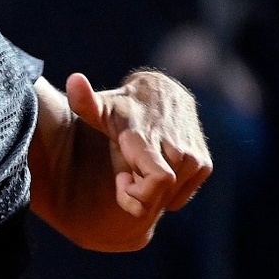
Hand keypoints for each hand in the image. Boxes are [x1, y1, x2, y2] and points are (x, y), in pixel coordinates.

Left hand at [66, 70, 212, 218]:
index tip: (121, 178)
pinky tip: (154, 172)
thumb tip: (74, 80)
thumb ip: (85, 101)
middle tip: (126, 174)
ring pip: (169, 199)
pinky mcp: (204, 165)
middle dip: (138, 195)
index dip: (136, 194)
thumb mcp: (101, 107)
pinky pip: (179, 198)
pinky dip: (166, 194)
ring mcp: (194, 158)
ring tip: (139, 169)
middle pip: (157, 198)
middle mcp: (177, 149)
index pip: (159, 180)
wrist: (162, 92)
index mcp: (147, 138)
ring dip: (150, 194)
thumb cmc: (123, 108)